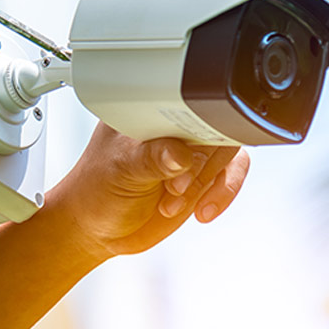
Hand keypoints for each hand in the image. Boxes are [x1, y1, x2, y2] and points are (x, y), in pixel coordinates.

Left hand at [46, 122, 251, 260]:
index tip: (181, 158)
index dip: (193, 127)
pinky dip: (222, 194)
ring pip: (229, 153)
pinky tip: (200, 210)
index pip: (188, 101)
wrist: (99, 227)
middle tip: (174, 187)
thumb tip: (180, 154)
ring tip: (175, 202)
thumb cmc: (98, 191)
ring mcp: (191, 151)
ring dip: (207, 184)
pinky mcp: (204, 175)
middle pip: (217, 127)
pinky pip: (230, 176)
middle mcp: (174, 127)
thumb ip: (151, 160)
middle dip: (201, 164)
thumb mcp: (120, 171)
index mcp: (150, 110)